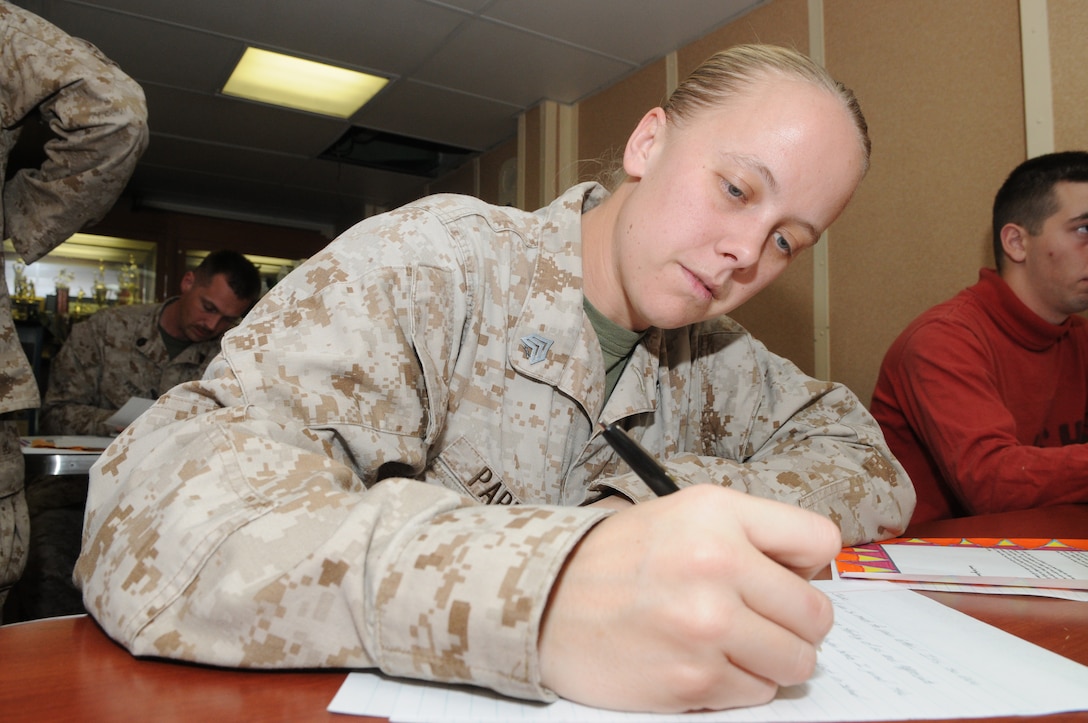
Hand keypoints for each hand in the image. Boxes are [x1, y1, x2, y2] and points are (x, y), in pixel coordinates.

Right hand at [538, 484, 840, 712]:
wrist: (545, 602)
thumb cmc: (617, 559)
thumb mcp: (683, 513)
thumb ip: (752, 532)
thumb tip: (817, 575)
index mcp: (718, 514)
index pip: (821, 541)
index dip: (808, 566)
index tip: (789, 577)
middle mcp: (716, 564)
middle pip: (817, 614)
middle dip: (796, 623)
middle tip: (759, 619)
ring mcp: (706, 626)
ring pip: (796, 662)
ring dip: (771, 659)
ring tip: (729, 642)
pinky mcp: (693, 679)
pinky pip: (757, 693)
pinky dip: (737, 683)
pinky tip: (700, 660)